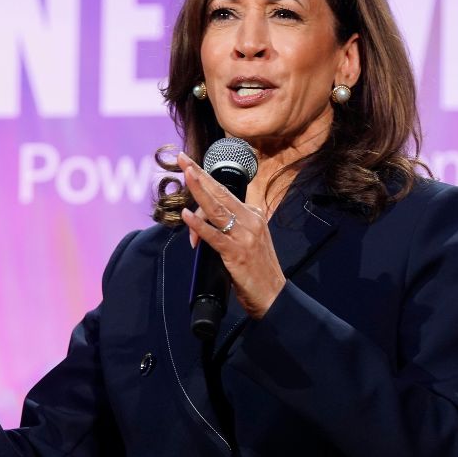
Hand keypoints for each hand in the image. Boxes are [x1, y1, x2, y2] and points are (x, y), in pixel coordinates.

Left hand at [177, 153, 285, 319]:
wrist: (274, 296)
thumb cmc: (257, 271)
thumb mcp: (247, 241)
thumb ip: (229, 228)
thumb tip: (202, 224)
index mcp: (254, 214)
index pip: (224, 194)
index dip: (205, 179)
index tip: (191, 165)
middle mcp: (251, 220)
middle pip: (220, 192)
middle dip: (199, 174)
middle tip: (182, 159)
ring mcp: (245, 236)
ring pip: (217, 209)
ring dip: (199, 190)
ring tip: (185, 176)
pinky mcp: (237, 253)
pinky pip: (215, 235)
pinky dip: (199, 224)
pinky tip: (187, 216)